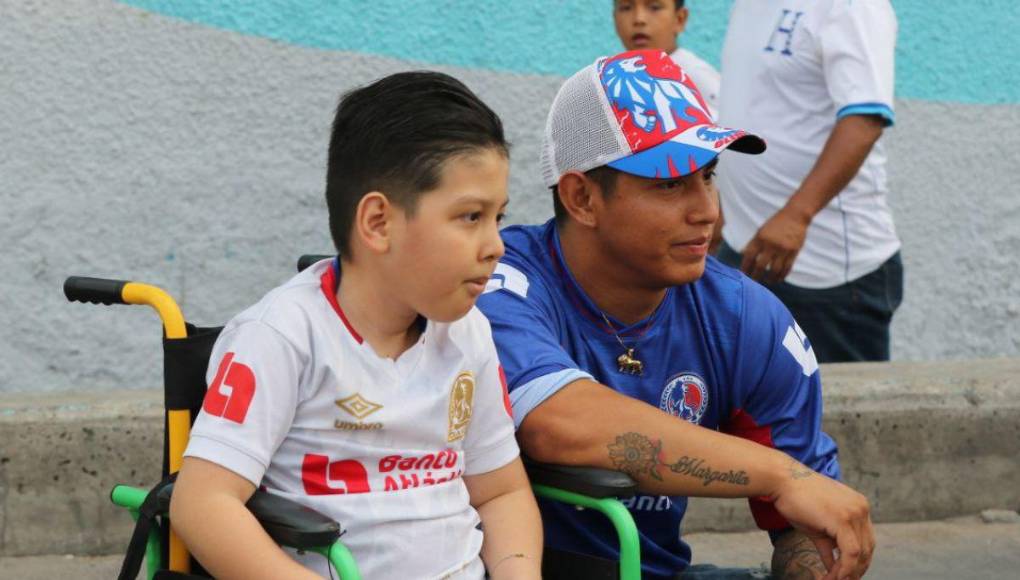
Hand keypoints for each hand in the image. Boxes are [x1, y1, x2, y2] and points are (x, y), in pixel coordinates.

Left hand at [740, 207, 809, 283]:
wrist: (795, 216)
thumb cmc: (775, 223)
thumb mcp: (761, 231)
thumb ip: (752, 243)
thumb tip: (742, 254)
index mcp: (760, 238)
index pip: (749, 256)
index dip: (745, 267)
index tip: (743, 274)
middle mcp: (771, 244)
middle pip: (760, 265)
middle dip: (756, 276)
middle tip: (754, 281)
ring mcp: (783, 249)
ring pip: (775, 270)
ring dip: (770, 278)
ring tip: (767, 281)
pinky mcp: (794, 252)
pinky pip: (787, 268)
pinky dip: (782, 276)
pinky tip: (778, 279)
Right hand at [771, 461, 874, 579]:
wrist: (782, 480)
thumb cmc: (796, 499)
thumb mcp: (818, 525)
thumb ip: (830, 544)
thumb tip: (834, 566)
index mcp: (858, 506)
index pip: (866, 540)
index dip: (859, 561)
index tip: (847, 574)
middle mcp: (861, 508)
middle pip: (868, 548)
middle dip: (856, 569)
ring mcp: (854, 513)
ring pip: (860, 554)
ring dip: (847, 572)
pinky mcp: (843, 520)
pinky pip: (849, 553)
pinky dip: (842, 569)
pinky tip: (832, 577)